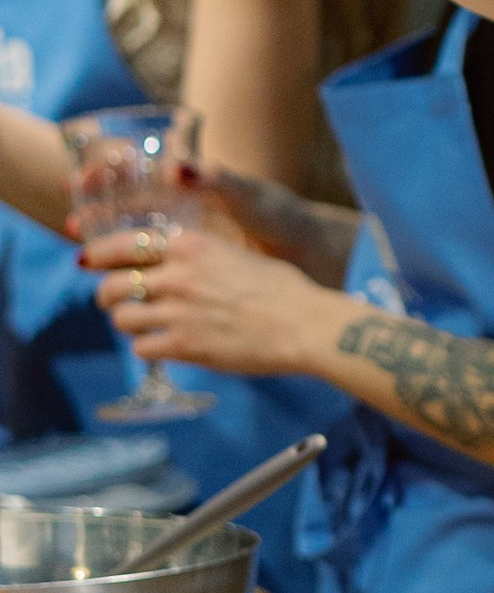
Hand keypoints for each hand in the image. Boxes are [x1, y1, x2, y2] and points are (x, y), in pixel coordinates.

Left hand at [82, 215, 335, 377]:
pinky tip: (162, 346)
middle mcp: (178, 275)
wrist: (304, 324)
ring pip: (122, 317)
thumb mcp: (237, 254)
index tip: (88, 261)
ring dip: (127, 323)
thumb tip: (174, 266)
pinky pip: (142, 348)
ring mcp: (179, 312)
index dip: (99, 254)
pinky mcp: (185, 346)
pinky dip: (147, 348)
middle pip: (112, 285)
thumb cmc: (283, 289)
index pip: (124, 244)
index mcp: (191, 245)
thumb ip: (200, 258)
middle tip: (113, 303)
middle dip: (106, 296)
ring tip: (141, 326)